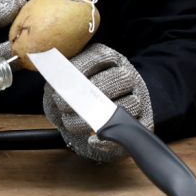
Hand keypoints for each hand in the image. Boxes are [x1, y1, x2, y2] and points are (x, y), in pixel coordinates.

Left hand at [42, 43, 154, 162]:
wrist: (94, 117)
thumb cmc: (75, 97)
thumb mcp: (62, 83)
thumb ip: (57, 79)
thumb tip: (51, 78)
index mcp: (108, 59)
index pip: (100, 57)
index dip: (80, 68)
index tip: (61, 82)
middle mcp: (126, 74)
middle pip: (119, 79)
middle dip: (86, 94)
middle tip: (61, 104)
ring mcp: (138, 97)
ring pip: (129, 104)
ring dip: (95, 118)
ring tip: (70, 122)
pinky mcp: (144, 120)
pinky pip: (138, 128)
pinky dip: (114, 138)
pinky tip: (92, 139)